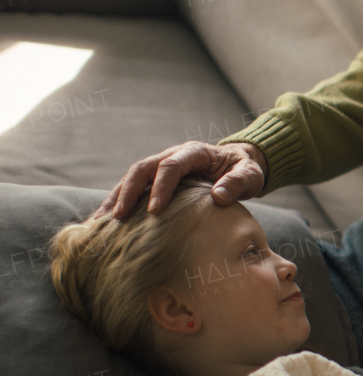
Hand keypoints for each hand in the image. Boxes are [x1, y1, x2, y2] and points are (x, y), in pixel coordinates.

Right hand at [94, 141, 267, 219]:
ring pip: (131, 178)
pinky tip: (106, 222)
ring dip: (115, 198)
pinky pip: (133, 188)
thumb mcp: (251, 174)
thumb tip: (218, 197)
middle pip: (142, 169)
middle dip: (128, 192)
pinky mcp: (157, 179)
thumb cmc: (245, 169)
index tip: (155, 211)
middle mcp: (172, 155)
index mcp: (194, 152)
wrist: (239, 163)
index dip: (160, 187)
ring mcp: (162, 166)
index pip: (170, 166)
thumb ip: (238, 182)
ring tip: (99, 223)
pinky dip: (118, 202)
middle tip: (119, 218)